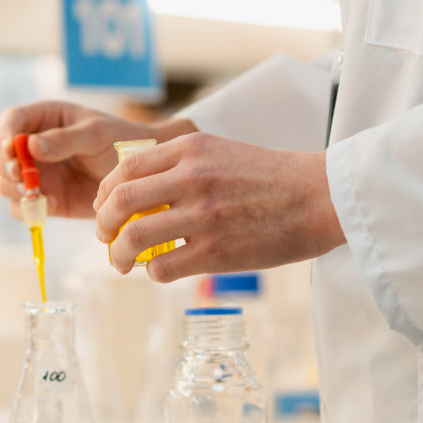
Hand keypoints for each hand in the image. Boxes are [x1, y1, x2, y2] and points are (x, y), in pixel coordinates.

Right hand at [0, 101, 195, 219]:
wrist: (138, 176)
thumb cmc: (119, 142)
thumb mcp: (95, 134)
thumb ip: (64, 139)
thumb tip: (30, 145)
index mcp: (43, 118)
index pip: (10, 121)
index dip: (4, 136)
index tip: (11, 150)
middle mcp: (31, 145)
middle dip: (0, 164)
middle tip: (19, 175)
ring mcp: (35, 173)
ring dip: (9, 188)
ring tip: (33, 192)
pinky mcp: (43, 198)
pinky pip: (20, 207)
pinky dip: (27, 209)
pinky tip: (48, 206)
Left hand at [93, 132, 345, 280]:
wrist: (320, 197)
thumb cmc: (273, 178)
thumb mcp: (221, 151)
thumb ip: (181, 164)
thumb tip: (139, 191)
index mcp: (190, 149)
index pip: (124, 169)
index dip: (105, 193)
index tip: (106, 210)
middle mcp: (191, 177)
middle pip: (120, 202)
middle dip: (103, 225)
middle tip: (105, 238)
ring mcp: (202, 215)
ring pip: (134, 238)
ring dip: (120, 255)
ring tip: (122, 263)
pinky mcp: (216, 251)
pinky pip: (162, 267)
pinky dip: (152, 274)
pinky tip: (160, 272)